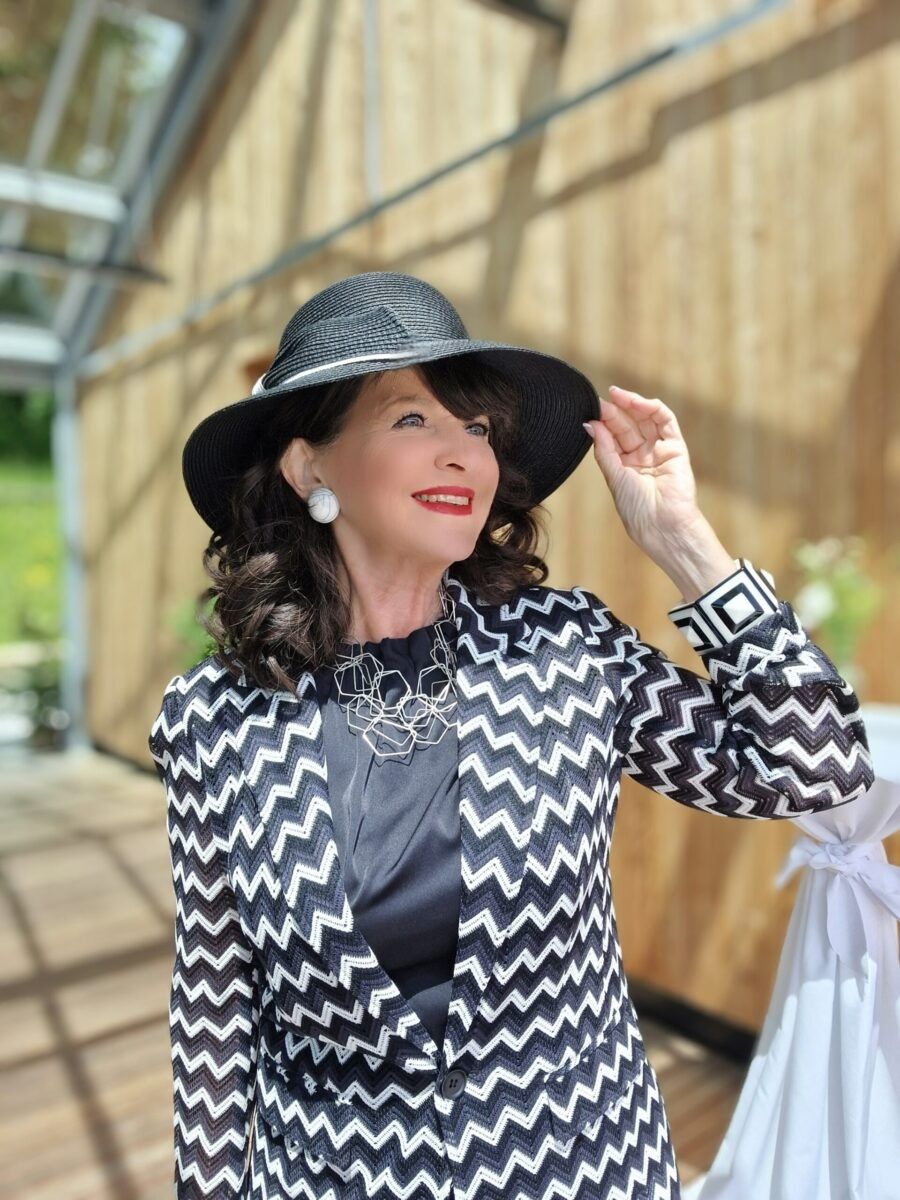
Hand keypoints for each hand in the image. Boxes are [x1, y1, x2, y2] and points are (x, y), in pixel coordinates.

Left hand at [583, 386, 701, 550]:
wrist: (662, 525)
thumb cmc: (637, 509)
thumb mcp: (614, 476)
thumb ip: (603, 448)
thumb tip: (590, 424)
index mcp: (626, 468)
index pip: (613, 439)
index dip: (603, 424)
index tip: (589, 411)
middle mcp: (643, 458)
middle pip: (628, 428)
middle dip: (614, 413)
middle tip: (600, 401)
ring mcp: (660, 452)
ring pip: (646, 421)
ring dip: (632, 405)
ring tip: (615, 395)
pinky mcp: (677, 448)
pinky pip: (666, 422)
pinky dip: (652, 408)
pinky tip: (636, 402)